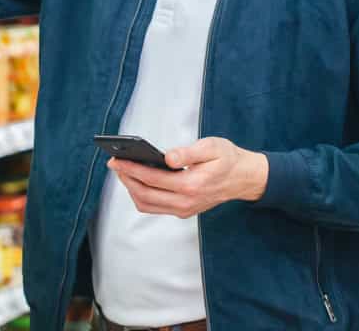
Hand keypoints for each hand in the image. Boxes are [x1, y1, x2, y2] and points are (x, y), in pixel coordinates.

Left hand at [108, 137, 268, 218]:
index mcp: (192, 185)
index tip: (117, 160)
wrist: (244, 178)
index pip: (152, 179)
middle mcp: (186, 202)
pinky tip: (137, 180)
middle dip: (126, 179)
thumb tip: (166, 157)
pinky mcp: (183, 211)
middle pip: (145, 195)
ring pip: (147, 205)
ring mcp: (184, 209)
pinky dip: (142, 195)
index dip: (131, 169)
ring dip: (132, 189)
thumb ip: (188, 153)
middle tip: (114, 163)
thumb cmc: (228, 159)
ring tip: (123, 171)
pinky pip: (155, 207)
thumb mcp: (212, 147)